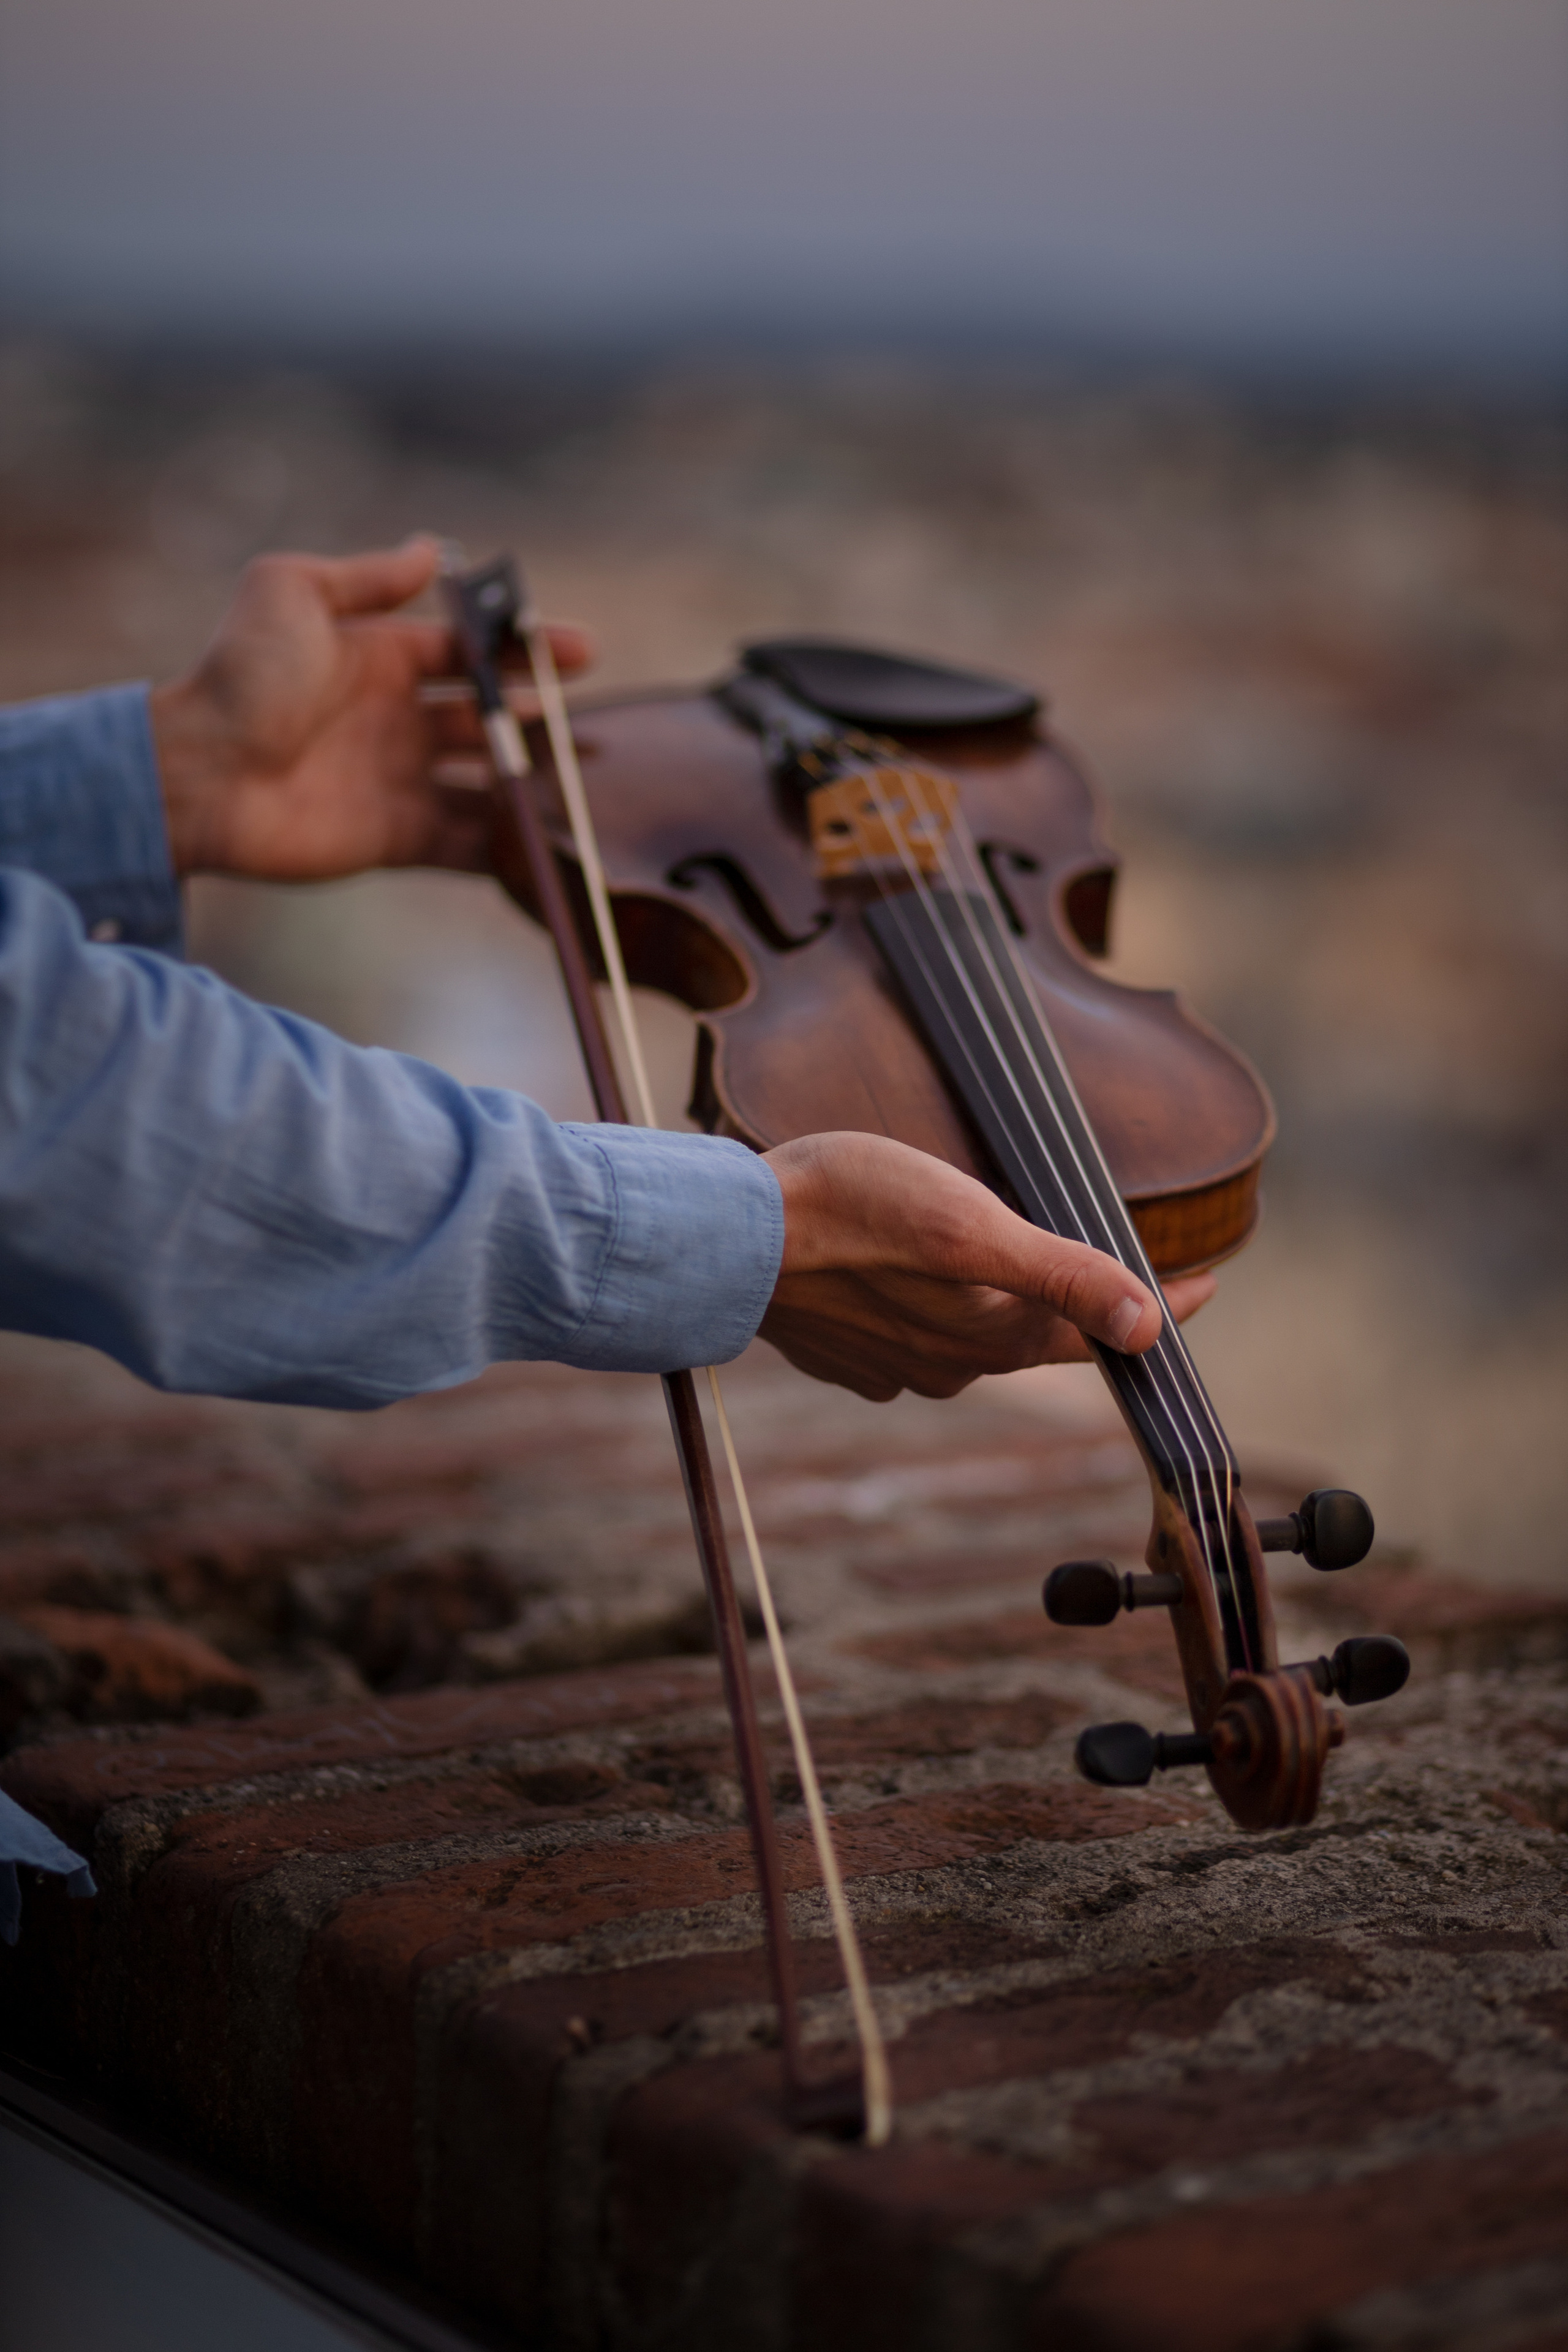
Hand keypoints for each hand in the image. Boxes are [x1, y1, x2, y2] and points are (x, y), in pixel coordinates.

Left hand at [149, 538, 592, 879]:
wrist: (201, 773)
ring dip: (535, 781)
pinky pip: (468, 843)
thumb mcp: (292, 593)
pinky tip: (550, 839)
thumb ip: (366, 577)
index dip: (526, 651)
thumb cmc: (240, 677)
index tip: (584, 650)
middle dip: (542, 718)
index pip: (471, 653)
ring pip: (491, 783)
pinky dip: (508, 845)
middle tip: (590, 723)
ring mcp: (402, 782)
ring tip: (585, 781)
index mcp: (381, 659)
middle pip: (490, 717)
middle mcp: (399, 720)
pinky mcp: (398, 839)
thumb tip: (430, 549)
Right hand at [759, 1132, 1215, 1400]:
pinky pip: (909, 1330)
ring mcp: (892, 1362)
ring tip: (1009, 1259)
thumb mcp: (968, 1226)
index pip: (1103, 1330)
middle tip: (1115, 1265)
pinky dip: (929, 1301)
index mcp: (991, 1337)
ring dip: (997, 1301)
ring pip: (969, 1331)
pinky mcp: (842, 1349)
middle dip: (1077, 1303)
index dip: (1162, 1305)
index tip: (1210, 1285)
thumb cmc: (847, 1215)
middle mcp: (949, 1364)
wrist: (723, 1241)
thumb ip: (1062, 1276)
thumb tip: (1149, 1326)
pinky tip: (917, 1273)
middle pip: (1036, 1334)